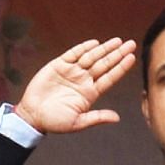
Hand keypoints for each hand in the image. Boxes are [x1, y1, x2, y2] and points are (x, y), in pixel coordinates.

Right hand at [14, 38, 137, 136]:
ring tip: (117, 41)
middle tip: (131, 44)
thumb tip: (117, 118)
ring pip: (92, 57)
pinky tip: (94, 43)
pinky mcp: (59, 65)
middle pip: (104, 64)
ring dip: (104, 49)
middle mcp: (83, 80)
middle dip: (117, 54)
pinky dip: (83, 48)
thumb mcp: (77, 122)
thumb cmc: (55, 122)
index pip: (109, 77)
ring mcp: (72, 71)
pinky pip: (73, 54)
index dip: (121, 67)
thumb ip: (96, 118)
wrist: (32, 115)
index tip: (132, 58)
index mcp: (90, 93)